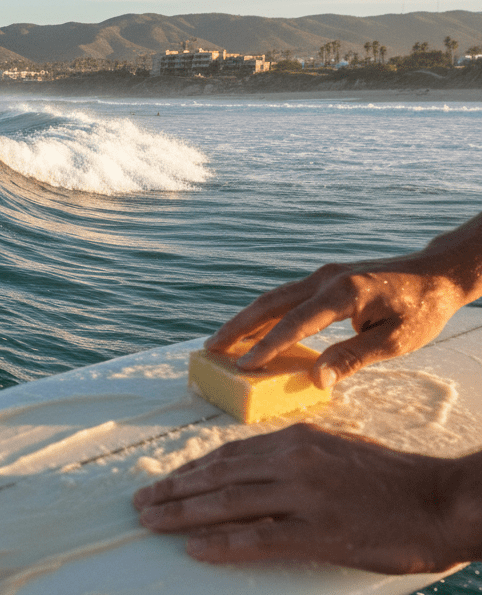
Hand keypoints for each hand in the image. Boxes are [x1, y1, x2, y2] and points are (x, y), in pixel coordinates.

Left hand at [133, 423, 474, 573]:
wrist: (442, 498)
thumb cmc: (391, 477)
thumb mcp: (335, 449)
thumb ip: (292, 457)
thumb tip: (252, 472)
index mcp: (295, 440)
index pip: (227, 455)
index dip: (190, 471)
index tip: (164, 482)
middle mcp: (293, 461)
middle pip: (217, 476)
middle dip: (173, 490)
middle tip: (140, 502)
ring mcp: (304, 496)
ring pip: (228, 504)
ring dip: (183, 514)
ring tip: (152, 521)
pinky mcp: (320, 531)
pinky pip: (259, 539)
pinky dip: (223, 544)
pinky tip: (196, 549)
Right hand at [206, 212, 481, 388]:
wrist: (440, 272)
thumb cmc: (424, 308)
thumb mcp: (396, 340)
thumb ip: (353, 357)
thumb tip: (315, 379)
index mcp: (344, 292)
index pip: (296, 322)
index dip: (267, 345)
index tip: (243, 365)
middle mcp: (327, 279)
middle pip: (270, 303)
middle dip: (237, 327)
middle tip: (210, 350)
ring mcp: (323, 275)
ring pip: (273, 297)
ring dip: (244, 319)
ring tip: (220, 341)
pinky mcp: (326, 279)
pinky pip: (286, 297)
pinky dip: (264, 313)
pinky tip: (253, 329)